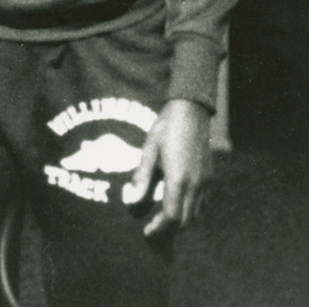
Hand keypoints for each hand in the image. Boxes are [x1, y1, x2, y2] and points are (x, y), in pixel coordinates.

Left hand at [126, 99, 211, 236]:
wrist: (191, 111)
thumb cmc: (166, 128)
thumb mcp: (149, 150)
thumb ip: (142, 177)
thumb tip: (132, 200)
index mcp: (178, 179)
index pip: (172, 217)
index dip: (159, 228)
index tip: (147, 232)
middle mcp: (196, 185)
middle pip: (186, 222)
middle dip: (169, 229)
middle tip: (153, 228)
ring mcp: (206, 183)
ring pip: (197, 216)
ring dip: (182, 223)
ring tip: (164, 218)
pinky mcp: (211, 178)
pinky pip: (203, 204)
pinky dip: (191, 211)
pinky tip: (178, 203)